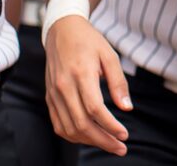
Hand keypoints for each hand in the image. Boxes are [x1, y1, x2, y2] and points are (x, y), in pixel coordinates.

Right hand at [44, 16, 131, 155]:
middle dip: (103, 140)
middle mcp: (64, 86)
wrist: (61, 30)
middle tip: (120, 147)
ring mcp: (54, 93)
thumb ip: (119, 82)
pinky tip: (89, 137)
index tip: (124, 135)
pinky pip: (58, 124)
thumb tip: (127, 108)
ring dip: (89, 141)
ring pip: (69, 128)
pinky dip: (73, 136)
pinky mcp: (49, 97)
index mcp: (81, 74)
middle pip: (82, 123)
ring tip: (108, 143)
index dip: (110, 126)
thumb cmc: (89, 41)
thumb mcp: (109, 55)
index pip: (95, 109)